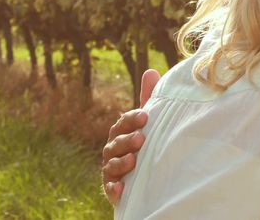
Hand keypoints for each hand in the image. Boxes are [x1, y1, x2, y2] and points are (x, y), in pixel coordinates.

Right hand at [101, 69, 160, 204]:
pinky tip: (121, 189)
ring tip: (132, 161)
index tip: (145, 116)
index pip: (122, 123)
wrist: (144, 176)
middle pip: (115, 143)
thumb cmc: (145, 143)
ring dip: (120, 163)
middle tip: (140, 139)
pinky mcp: (112, 188)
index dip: (131, 119)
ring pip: (111, 165)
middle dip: (126, 140)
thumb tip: (150, 71)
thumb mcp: (148, 123)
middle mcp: (112, 150)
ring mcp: (111, 169)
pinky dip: (113, 189)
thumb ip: (148, 100)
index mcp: (121, 132)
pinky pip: (109, 188)